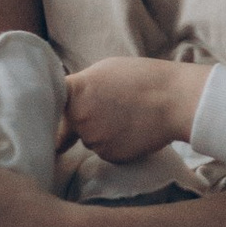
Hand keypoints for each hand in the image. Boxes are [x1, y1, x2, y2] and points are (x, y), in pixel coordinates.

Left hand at [65, 55, 205, 164]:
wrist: (175, 100)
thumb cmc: (143, 78)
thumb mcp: (103, 70)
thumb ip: (80, 88)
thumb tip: (66, 103)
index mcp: (74, 91)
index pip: (50, 102)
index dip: (53, 107)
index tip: (53, 112)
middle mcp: (78, 118)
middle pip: (71, 124)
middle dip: (84, 120)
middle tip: (109, 108)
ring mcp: (94, 139)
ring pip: (90, 140)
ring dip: (101, 133)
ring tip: (126, 117)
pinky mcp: (110, 156)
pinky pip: (107, 152)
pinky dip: (116, 145)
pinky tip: (132, 131)